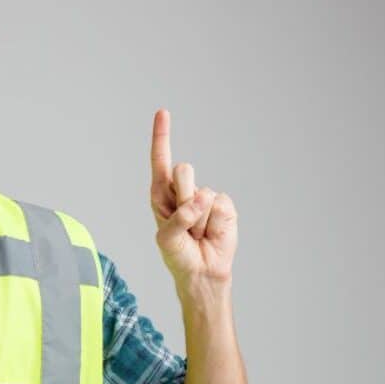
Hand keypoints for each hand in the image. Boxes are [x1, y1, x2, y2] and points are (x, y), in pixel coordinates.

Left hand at [149, 108, 237, 288]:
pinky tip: (211, 233)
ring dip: (198, 218)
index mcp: (161, 193)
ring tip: (197, 233)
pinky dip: (214, 224)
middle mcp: (182, 190)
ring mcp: (204, 196)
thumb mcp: (166, 239)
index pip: (160, 159)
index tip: (163, 112)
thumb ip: (178, 218)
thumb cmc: (178, 254)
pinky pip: (220, 206)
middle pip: (183, 170)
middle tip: (185, 222)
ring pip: (202, 192)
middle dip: (183, 196)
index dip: (162, 135)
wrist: (202, 271)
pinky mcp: (224, 205)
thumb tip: (200, 200)